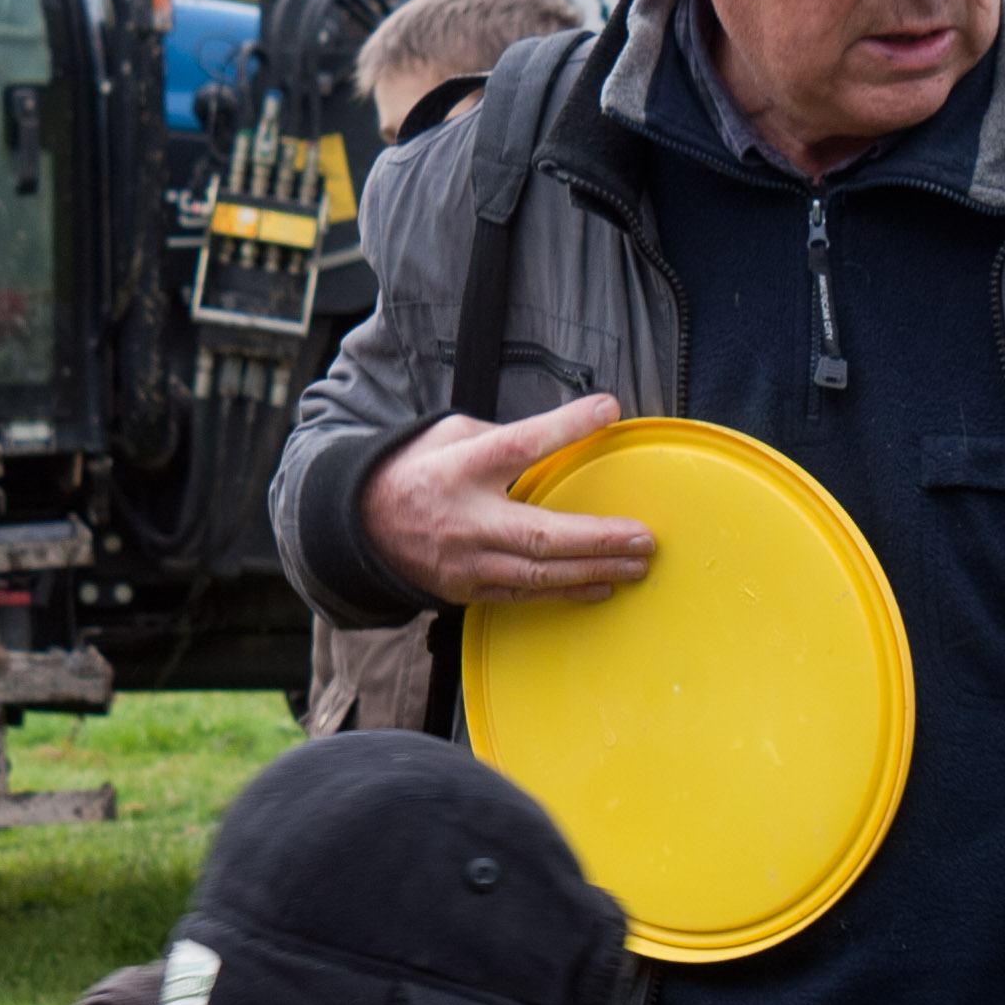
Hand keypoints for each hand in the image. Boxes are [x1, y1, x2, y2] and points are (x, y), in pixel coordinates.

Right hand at [358, 394, 650, 605]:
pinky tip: (602, 585)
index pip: (520, 444)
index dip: (565, 427)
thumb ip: (503, 437)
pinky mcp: (467, 589)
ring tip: (637, 563)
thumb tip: (560, 436)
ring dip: (594, 570)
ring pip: (539, 573)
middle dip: (598, 538)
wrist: (360, 526)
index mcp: (461, 467)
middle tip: (644, 537)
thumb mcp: (450, 434)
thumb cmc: (415, 470)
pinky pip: (525, 594)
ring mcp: (466, 562)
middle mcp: (466, 519)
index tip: (608, 410)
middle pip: (541, 534)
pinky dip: (567, 591)